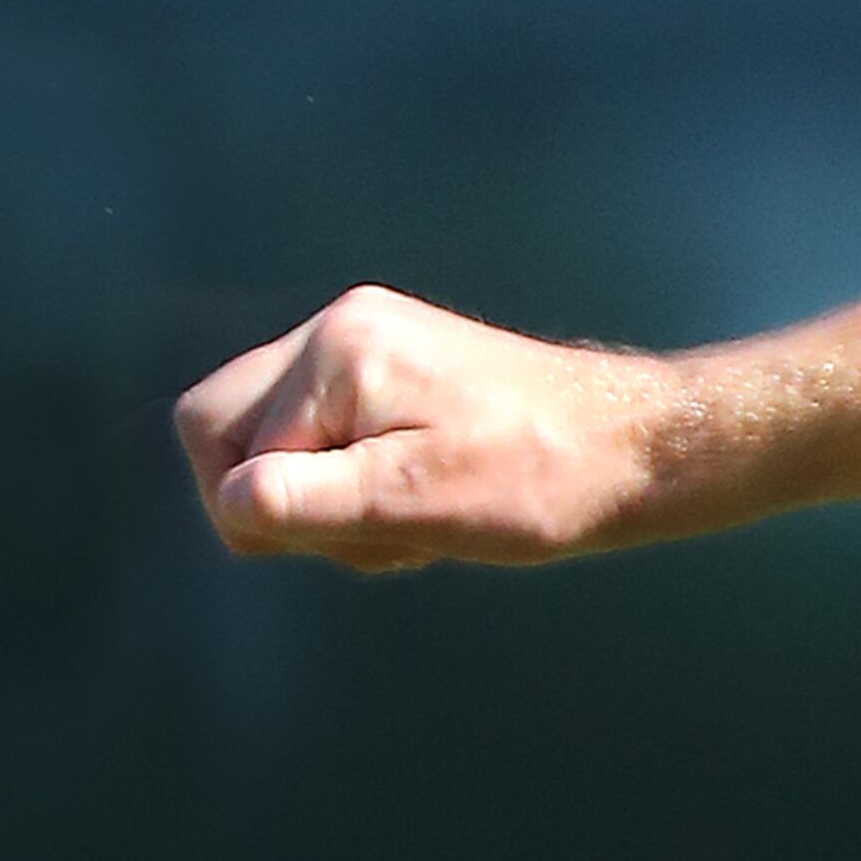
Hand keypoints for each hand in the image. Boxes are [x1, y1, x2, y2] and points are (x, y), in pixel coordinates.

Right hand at [174, 285, 694, 571]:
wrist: (642, 451)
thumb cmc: (544, 477)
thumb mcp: (417, 502)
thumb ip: (310, 501)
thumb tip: (233, 501)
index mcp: (340, 351)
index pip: (218, 440)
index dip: (265, 508)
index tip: (355, 531)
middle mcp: (345, 329)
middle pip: (235, 431)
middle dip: (293, 501)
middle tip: (384, 531)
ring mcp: (374, 346)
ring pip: (288, 444)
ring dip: (338, 502)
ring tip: (424, 520)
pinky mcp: (402, 373)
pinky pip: (335, 438)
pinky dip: (368, 485)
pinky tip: (432, 504)